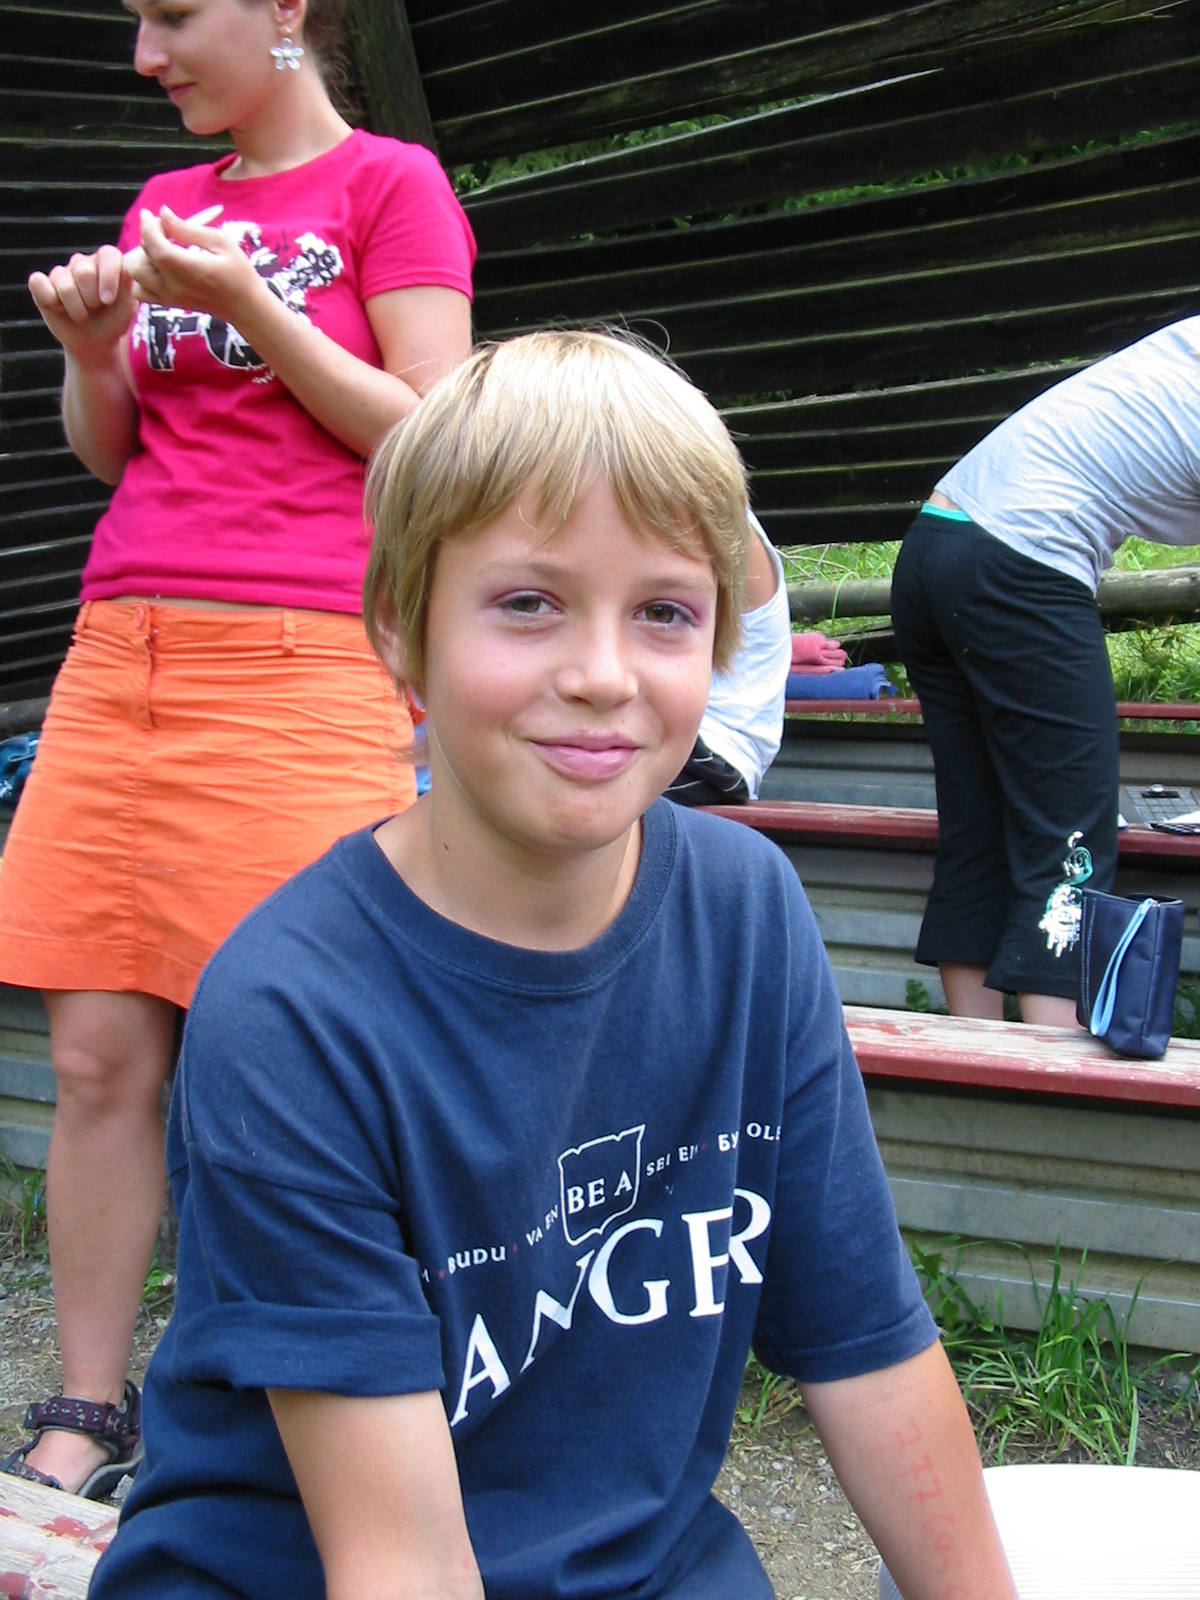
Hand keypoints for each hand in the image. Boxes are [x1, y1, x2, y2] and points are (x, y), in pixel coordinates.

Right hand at [28, 246, 136, 364]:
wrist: (94, 343)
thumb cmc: (112, 322)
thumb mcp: (127, 309)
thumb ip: (129, 287)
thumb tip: (127, 268)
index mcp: (106, 263)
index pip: (108, 254)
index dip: (108, 277)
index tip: (108, 301)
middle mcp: (83, 263)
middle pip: (84, 271)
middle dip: (91, 299)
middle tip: (95, 310)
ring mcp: (61, 272)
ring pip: (63, 283)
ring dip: (75, 308)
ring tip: (82, 315)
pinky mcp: (42, 284)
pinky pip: (38, 283)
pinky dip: (49, 300)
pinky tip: (59, 309)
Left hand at [128, 205, 265, 325]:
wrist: (246, 306)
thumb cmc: (239, 272)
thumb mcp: (220, 242)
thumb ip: (188, 229)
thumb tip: (164, 213)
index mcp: (186, 268)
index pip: (153, 244)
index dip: (147, 226)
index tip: (149, 214)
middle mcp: (173, 285)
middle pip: (138, 259)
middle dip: (146, 240)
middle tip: (164, 233)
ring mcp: (169, 297)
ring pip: (136, 275)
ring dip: (142, 259)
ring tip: (161, 252)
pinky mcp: (169, 303)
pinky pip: (141, 291)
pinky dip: (142, 278)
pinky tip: (158, 269)